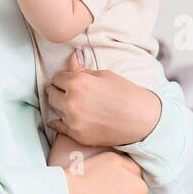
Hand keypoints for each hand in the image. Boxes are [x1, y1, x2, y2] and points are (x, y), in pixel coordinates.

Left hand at [47, 50, 162, 146]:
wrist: (141, 119)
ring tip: (76, 105)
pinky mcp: (76, 135)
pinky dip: (61, 121)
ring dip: (62, 106)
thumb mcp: (104, 75)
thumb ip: (82, 70)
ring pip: (55, 110)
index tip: (71, 80)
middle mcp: (70, 101)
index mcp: (77, 82)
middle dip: (59, 91)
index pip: (57, 78)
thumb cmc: (125, 93)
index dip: (65, 78)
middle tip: (70, 92)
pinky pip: (58, 127)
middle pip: (51, 94)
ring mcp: (72, 120)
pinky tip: (68, 118)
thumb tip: (72, 58)